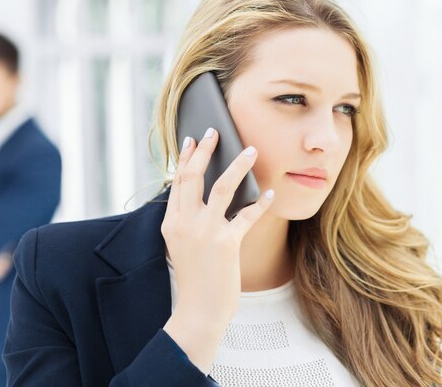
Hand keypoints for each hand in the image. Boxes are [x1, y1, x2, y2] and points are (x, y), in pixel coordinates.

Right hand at [161, 127, 273, 373]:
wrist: (198, 310)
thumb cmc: (194, 277)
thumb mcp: (181, 245)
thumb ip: (187, 220)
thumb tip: (203, 195)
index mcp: (171, 222)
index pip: (177, 182)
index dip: (185, 158)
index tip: (191, 139)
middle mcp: (184, 223)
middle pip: (193, 177)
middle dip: (204, 150)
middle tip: (214, 131)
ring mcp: (204, 232)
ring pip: (220, 187)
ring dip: (237, 165)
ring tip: (251, 150)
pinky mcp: (225, 243)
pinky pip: (246, 215)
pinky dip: (260, 203)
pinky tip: (270, 193)